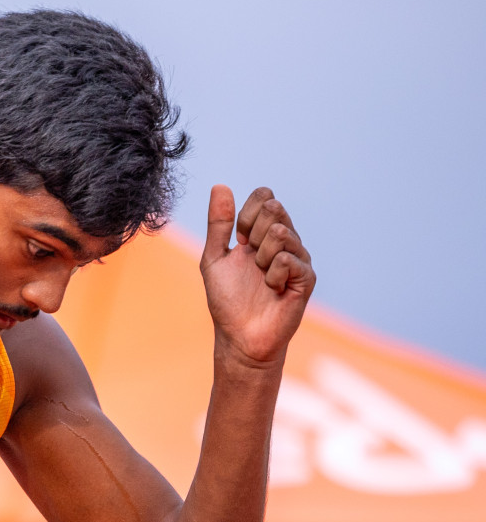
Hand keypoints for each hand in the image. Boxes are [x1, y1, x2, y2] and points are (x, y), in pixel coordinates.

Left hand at [200, 185, 315, 364]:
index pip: (264, 198)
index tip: (238, 241)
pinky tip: (272, 289)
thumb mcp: (214, 257)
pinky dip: (273, 275)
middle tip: (250, 260)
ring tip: (260, 277)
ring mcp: (297, 258)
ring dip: (261, 257)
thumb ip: (218, 223)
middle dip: (253, 234)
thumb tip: (220, 185)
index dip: (246, 215)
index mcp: (261, 233)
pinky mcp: (306, 278)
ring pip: (281, 232)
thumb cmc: (227, 299)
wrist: (239, 335)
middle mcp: (283, 241)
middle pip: (275, 209)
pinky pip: (288, 259)